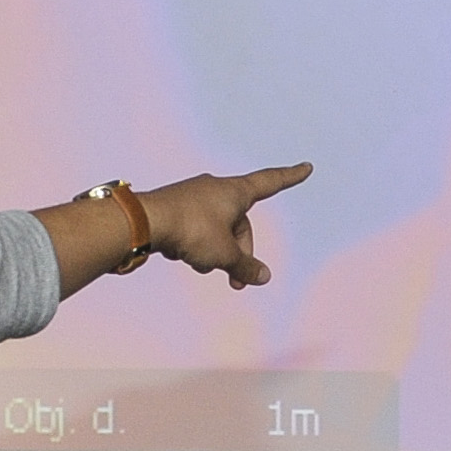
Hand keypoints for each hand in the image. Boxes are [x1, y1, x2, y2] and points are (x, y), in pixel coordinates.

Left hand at [130, 163, 312, 288]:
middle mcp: (216, 188)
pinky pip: (197, 228)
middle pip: (240, 223)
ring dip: (216, 252)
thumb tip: (263, 277)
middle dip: (240, 253)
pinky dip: (198, 244)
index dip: (290, 177)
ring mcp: (194, 195)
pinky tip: (184, 257)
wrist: (144, 221)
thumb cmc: (191, 230)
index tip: (306, 167)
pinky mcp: (176, 206)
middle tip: (236, 282)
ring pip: (217, 229)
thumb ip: (245, 266)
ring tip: (202, 266)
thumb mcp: (224, 254)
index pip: (270, 182)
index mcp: (235, 191)